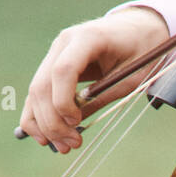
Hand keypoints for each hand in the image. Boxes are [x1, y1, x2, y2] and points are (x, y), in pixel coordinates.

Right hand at [18, 6, 169, 153]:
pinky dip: (38, 115)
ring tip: (63, 146)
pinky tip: (45, 136)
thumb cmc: (140, 53)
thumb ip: (102, 97)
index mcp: (87, 38)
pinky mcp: (53, 65)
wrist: (138, 29)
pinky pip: (38, 93)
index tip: (76, 123)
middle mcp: (64, 42)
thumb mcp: (131, 78)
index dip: (64, 102)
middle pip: (42, 85)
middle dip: (53, 120)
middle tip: (72, 144)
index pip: (62, 71)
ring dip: (44, 123)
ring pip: (35, 92)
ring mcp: (55, 53)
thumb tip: (75, 124)